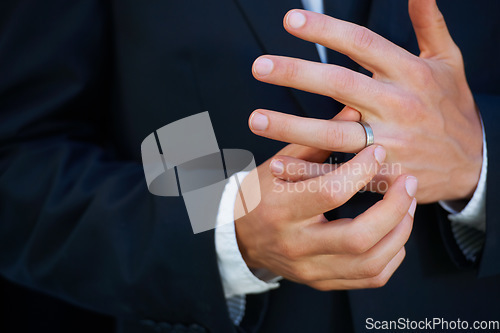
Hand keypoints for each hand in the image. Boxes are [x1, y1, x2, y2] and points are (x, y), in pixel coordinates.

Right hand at [235, 139, 417, 289]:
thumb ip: (316, 142)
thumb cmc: (259, 195)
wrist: (241, 237)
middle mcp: (296, 244)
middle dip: (395, 209)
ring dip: (400, 232)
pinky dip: (392, 255)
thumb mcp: (278, 165)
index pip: (330, 193)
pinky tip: (395, 233)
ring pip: (371, 263)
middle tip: (409, 183)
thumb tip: (353, 112)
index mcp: (280, 210)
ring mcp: (310, 268)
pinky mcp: (321, 281)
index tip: (378, 151)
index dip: (361, 170)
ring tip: (408, 206)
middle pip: (359, 237)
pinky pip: (370, 277)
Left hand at [249, 0, 481, 202]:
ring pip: (334, 133)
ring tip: (257, 118)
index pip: (363, 44)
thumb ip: (430, 24)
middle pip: (340, 86)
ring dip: (291, 126)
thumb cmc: (453, 107)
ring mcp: (390, 143)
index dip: (326, 30)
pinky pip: (340, 173)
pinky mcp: (384, 175)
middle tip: (260, 66)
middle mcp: (397, 106)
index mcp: (409, 73)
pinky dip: (308, 170)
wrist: (473, 162)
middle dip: (297, 74)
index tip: (290, 21)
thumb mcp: (448, 62)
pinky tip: (278, 163)